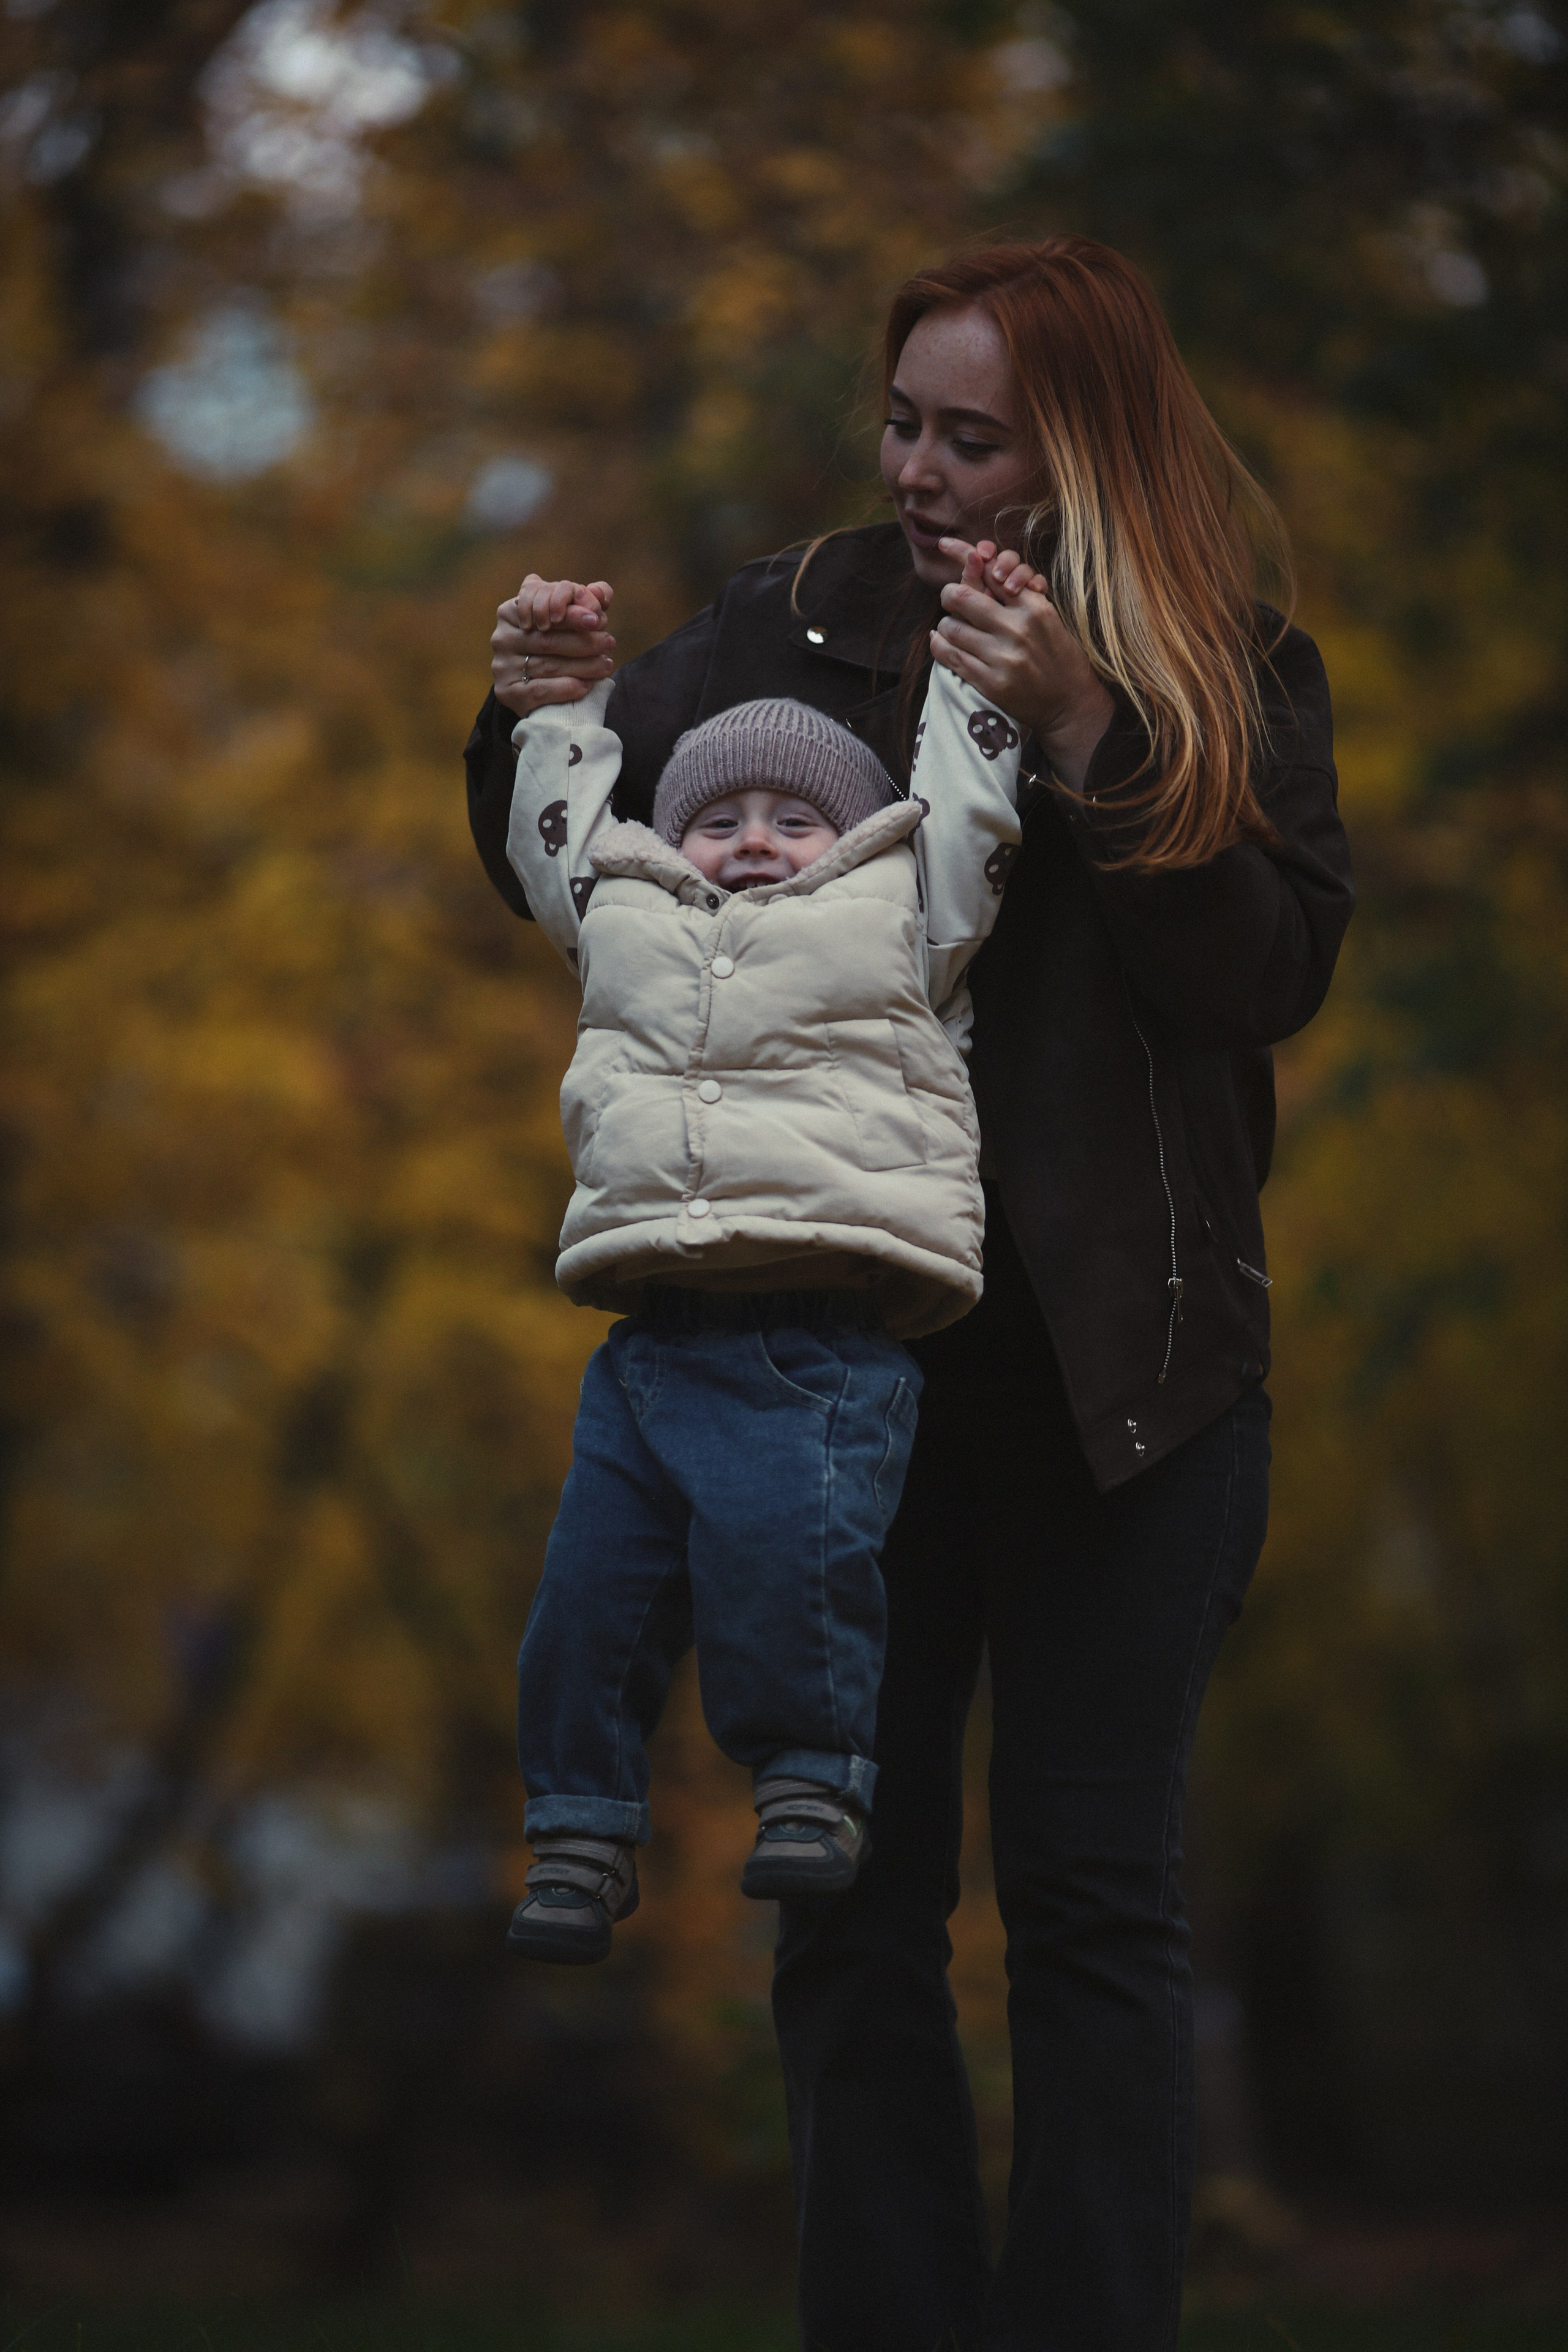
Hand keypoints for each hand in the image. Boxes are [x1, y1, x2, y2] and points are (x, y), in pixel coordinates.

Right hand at [491, 574, 615, 717]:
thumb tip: (603, 592)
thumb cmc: (552, 645)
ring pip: (548, 665)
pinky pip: (540, 690)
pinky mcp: (507, 692)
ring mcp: (502, 665)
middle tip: (609, 642)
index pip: (540, 608)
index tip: (596, 619)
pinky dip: (567, 688)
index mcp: (510, 611)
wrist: (531, 686)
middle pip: (547, 639)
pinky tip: (586, 686)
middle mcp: (502, 637)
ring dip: (583, 666)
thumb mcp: (563, 618)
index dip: (570, 613)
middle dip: (583, 640)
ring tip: (606, 664)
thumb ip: (582, 602)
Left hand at [931, 537, 1114, 792]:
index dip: (964, 555)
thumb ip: (1017, 594)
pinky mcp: (990, 682)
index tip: (946, 544)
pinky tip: (941, 642)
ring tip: (950, 626)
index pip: (991, 572)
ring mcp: (1002, 657)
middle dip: (949, 594)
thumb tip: (981, 564)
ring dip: (946, 625)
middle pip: (962, 597)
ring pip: (951, 628)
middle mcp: (1017, 629)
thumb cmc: (1059, 656)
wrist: (1070, 704)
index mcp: (1034, 607)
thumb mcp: (1047, 617)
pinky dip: (939, 646)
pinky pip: (950, 656)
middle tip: (950, 599)